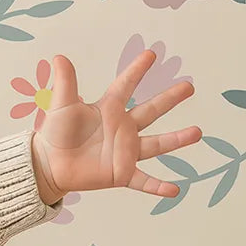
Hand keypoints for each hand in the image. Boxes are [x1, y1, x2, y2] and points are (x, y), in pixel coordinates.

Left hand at [30, 50, 200, 201]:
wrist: (48, 164)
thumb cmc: (55, 133)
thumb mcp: (61, 106)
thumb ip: (65, 82)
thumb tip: (59, 56)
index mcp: (108, 109)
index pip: (125, 85)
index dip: (137, 70)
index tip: (151, 54)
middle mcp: (122, 128)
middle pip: (150, 111)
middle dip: (169, 99)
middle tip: (189, 86)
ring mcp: (124, 151)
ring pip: (156, 144)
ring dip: (176, 139)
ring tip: (197, 132)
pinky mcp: (121, 173)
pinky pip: (144, 181)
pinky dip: (158, 186)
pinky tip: (174, 190)